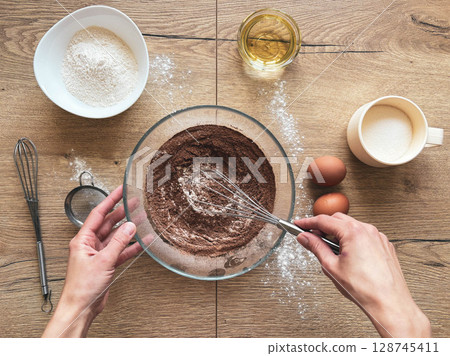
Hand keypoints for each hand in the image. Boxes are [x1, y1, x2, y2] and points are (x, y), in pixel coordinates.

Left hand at [43, 185, 142, 336]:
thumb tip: (130, 227)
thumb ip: (118, 243)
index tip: (120, 190)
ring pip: (116, 237)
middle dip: (122, 213)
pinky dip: (131, 247)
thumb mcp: (103, 261)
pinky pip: (121, 251)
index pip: (98, 214)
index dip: (110, 200)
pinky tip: (142, 242)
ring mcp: (99, 254)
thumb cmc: (82, 287)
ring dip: (129, 230)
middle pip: (108, 223)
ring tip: (142, 219)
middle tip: (135, 202)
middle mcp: (90, 245)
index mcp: (82, 240)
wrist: (81, 308)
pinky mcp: (106, 264)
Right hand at [295, 213, 430, 337]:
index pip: (324, 220)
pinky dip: (353, 239)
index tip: (299, 224)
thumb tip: (305, 238)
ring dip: (338, 233)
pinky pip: (365, 235)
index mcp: (353, 232)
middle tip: (311, 236)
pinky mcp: (384, 245)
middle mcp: (368, 230)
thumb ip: (316, 247)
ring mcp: (378, 237)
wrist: (389, 303)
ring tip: (330, 249)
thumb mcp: (331, 266)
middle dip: (323, 226)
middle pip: (338, 219)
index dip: (307, 222)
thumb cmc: (365, 288)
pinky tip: (347, 254)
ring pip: (352, 226)